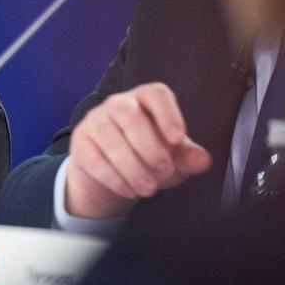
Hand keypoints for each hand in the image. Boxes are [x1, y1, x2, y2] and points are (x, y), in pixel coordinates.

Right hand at [65, 83, 211, 219]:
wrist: (113, 174)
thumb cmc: (148, 156)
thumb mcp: (173, 158)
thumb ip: (188, 157)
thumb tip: (203, 160)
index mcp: (145, 99)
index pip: (156, 94)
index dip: (167, 114)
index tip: (177, 138)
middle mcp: (118, 104)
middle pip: (130, 115)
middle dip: (149, 147)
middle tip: (164, 171)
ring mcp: (95, 121)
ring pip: (110, 137)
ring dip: (132, 167)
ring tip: (149, 188)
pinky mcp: (80, 143)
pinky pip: (94, 158)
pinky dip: (114, 177)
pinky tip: (129, 190)